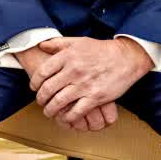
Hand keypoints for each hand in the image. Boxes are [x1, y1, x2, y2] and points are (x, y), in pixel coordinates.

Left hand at [30, 37, 152, 128]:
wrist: (125, 58)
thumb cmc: (101, 49)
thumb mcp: (78, 41)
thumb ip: (58, 43)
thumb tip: (41, 45)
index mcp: (67, 57)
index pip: (43, 72)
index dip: (35, 82)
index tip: (34, 87)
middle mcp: (73, 71)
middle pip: (48, 89)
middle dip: (40, 98)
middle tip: (40, 102)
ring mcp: (84, 85)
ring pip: (59, 102)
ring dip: (50, 110)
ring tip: (48, 112)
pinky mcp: (95, 97)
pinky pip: (77, 111)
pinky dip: (68, 117)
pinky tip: (65, 118)